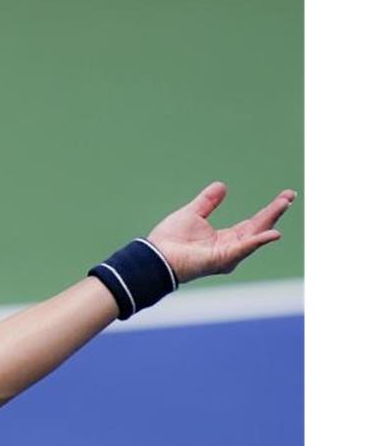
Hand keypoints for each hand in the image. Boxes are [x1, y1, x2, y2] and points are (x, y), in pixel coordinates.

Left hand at [146, 182, 296, 283]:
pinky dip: (258, 241)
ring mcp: (227, 255)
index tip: (285, 196)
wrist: (155, 254)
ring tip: (284, 203)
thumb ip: (208, 201)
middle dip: (275, 212)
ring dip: (270, 220)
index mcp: (225, 239)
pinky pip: (243, 249)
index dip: (269, 210)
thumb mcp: (193, 213)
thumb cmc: (170, 239)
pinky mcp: (221, 260)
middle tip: (290, 196)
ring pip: (255, 236)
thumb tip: (222, 186)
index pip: (253, 223)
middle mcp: (230, 248)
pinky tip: (272, 233)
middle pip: (258, 228)